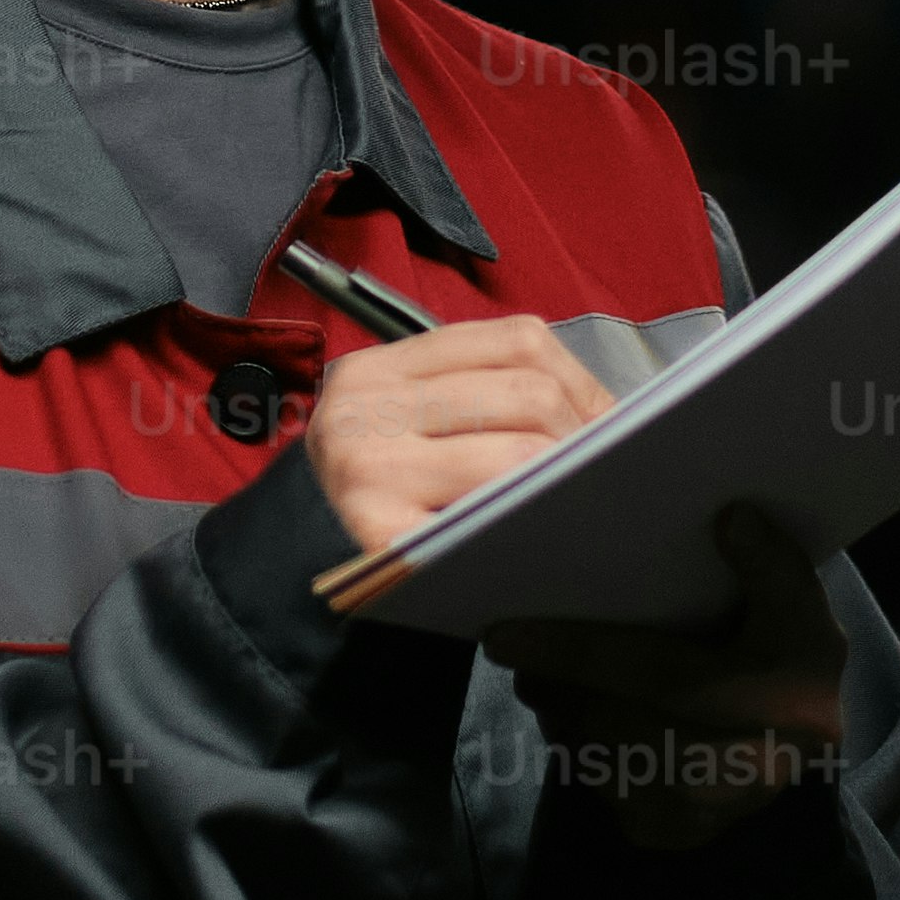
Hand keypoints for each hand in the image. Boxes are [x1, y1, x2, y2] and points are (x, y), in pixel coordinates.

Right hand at [305, 316, 616, 561]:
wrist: (294, 558)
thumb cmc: (374, 488)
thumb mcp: (405, 421)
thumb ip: (480, 397)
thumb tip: (604, 417)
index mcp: (382, 367)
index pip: (516, 341)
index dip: (581, 381)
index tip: (605, 423)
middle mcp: (367, 406)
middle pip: (527, 394)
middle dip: (581, 436)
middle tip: (600, 474)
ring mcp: (371, 468)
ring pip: (518, 453)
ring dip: (565, 480)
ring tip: (577, 502)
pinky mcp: (381, 534)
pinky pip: (487, 518)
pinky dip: (528, 523)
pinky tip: (541, 535)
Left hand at [490, 503, 852, 852]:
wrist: (801, 756)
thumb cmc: (793, 671)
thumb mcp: (802, 614)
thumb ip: (773, 567)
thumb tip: (731, 518)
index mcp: (766, 706)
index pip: (653, 677)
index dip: (573, 652)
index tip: (502, 635)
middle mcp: (727, 774)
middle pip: (605, 721)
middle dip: (554, 682)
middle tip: (524, 649)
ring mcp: (691, 814)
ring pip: (591, 755)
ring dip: (562, 712)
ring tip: (552, 678)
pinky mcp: (664, 834)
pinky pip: (594, 785)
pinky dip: (578, 749)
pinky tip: (586, 719)